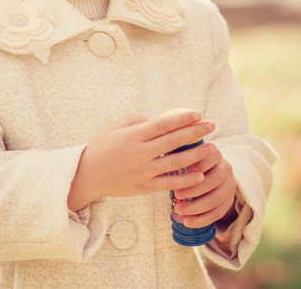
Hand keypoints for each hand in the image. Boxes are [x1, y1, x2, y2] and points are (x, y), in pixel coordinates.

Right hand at [67, 111, 214, 210]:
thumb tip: (156, 120)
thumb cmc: (102, 148)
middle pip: (173, 141)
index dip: (182, 118)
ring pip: (175, 162)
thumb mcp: (115, 128)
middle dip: (195, 132)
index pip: (163, 124)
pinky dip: (185, 180)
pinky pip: (168, 183)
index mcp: (133, 135)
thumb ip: (136, 121)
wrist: (87, 175)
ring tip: (213, 149)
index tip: (198, 114)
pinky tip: (200, 175)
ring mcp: (143, 171)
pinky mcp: (144, 186)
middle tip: (212, 126)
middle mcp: (140, 153)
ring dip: (196, 155)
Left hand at [167, 144, 237, 228]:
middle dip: (195, 189)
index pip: (213, 156)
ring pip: (217, 199)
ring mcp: (230, 185)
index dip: (201, 163)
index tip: (187, 170)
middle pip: (215, 180)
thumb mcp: (187, 155)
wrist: (209, 175)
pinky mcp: (229, 201)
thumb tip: (162, 155)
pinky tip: (188, 222)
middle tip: (176, 194)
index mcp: (216, 155)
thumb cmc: (191, 163)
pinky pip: (218, 213)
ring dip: (196, 207)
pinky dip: (202, 220)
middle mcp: (226, 169)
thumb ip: (179, 154)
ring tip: (179, 210)